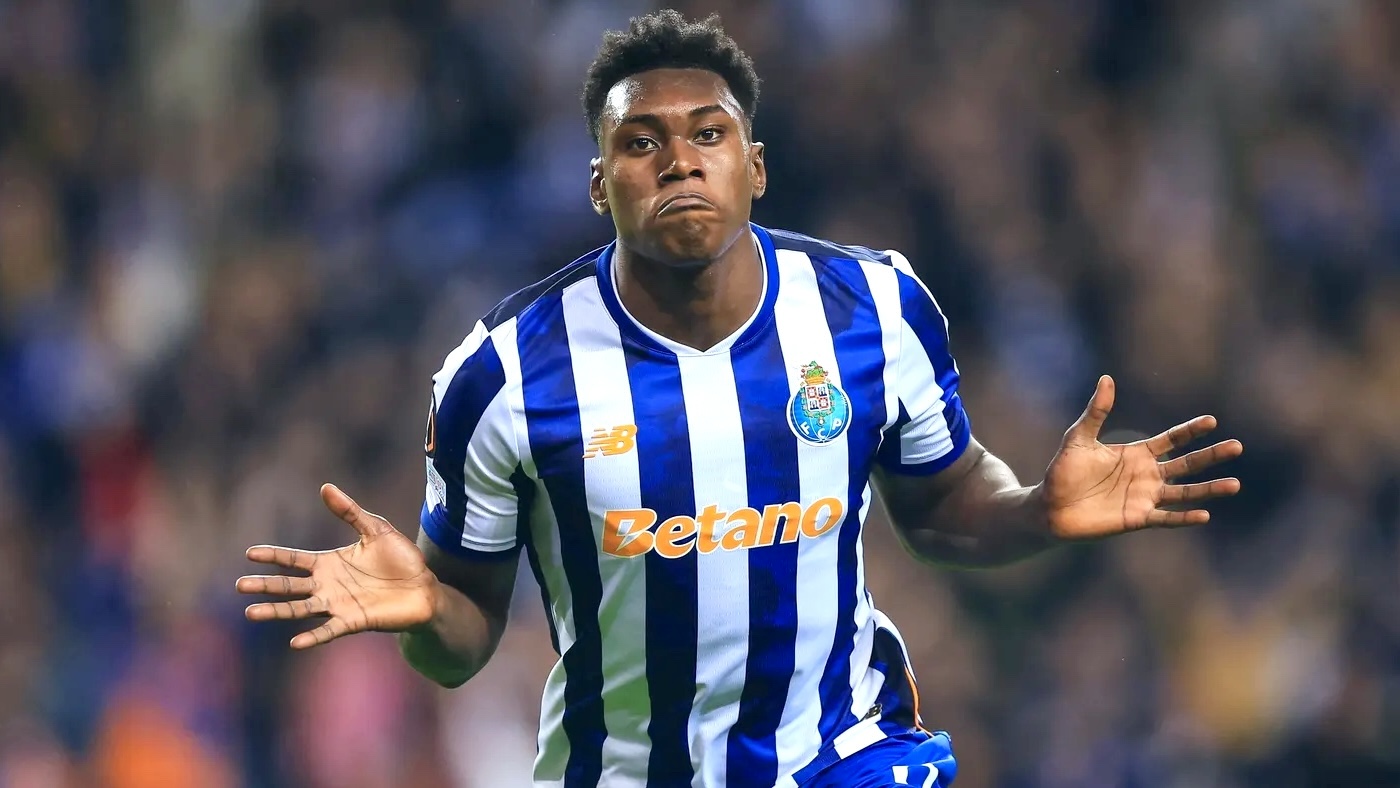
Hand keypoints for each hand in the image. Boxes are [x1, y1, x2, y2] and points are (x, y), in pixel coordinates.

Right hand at [237, 484, 437, 648]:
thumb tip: (325, 487)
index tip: (249, 554)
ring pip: (300, 609)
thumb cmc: (401, 559)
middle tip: (239, 586)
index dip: (274, 556)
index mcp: (330, 563)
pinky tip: (295, 642)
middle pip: (289, 585)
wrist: (425, 587)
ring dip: (277, 611)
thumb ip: (350, 512)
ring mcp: (338, 605)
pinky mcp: (353, 621)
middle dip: (265, 585)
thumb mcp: (376, 529)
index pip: (294, 559)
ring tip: (252, 613)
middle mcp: (328, 585)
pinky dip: (312, 637)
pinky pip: (328, 630)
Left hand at [1041, 376, 1242, 539]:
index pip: (1171, 440)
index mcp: (1137, 454)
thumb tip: (1106, 378)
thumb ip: (1096, 411)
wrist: (1050, 507)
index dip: (1190, 431)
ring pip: (1184, 492)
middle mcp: (1147, 475)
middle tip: (1237, 446)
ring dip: (1208, 489)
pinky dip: (1184, 517)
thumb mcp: (1079, 438)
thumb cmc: (1063, 471)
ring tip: (1234, 485)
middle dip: (1210, 456)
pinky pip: (1167, 518)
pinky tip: (1205, 515)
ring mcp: (1145, 497)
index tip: (1212, 421)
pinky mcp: (1137, 518)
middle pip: (1186, 464)